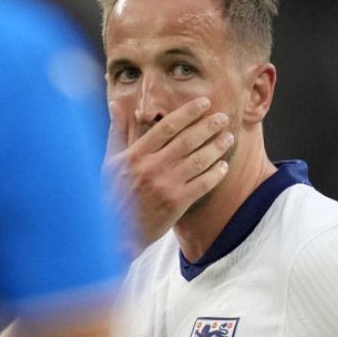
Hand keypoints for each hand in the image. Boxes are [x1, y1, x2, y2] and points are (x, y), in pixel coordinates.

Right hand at [104, 97, 232, 253]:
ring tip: (228, 138)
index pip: (167, 126)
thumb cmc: (110, 194)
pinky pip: (202, 185)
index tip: (204, 103)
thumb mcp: (109, 161)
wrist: (115, 233)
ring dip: (216, 147)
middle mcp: (152, 167)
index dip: (188, 112)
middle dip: (208, 126)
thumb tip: (114, 104)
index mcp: (136, 154)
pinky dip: (215, 174)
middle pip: (187, 140)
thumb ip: (117, 131)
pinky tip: (223, 167)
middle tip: (224, 118)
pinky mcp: (176, 204)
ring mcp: (165, 185)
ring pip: (198, 160)